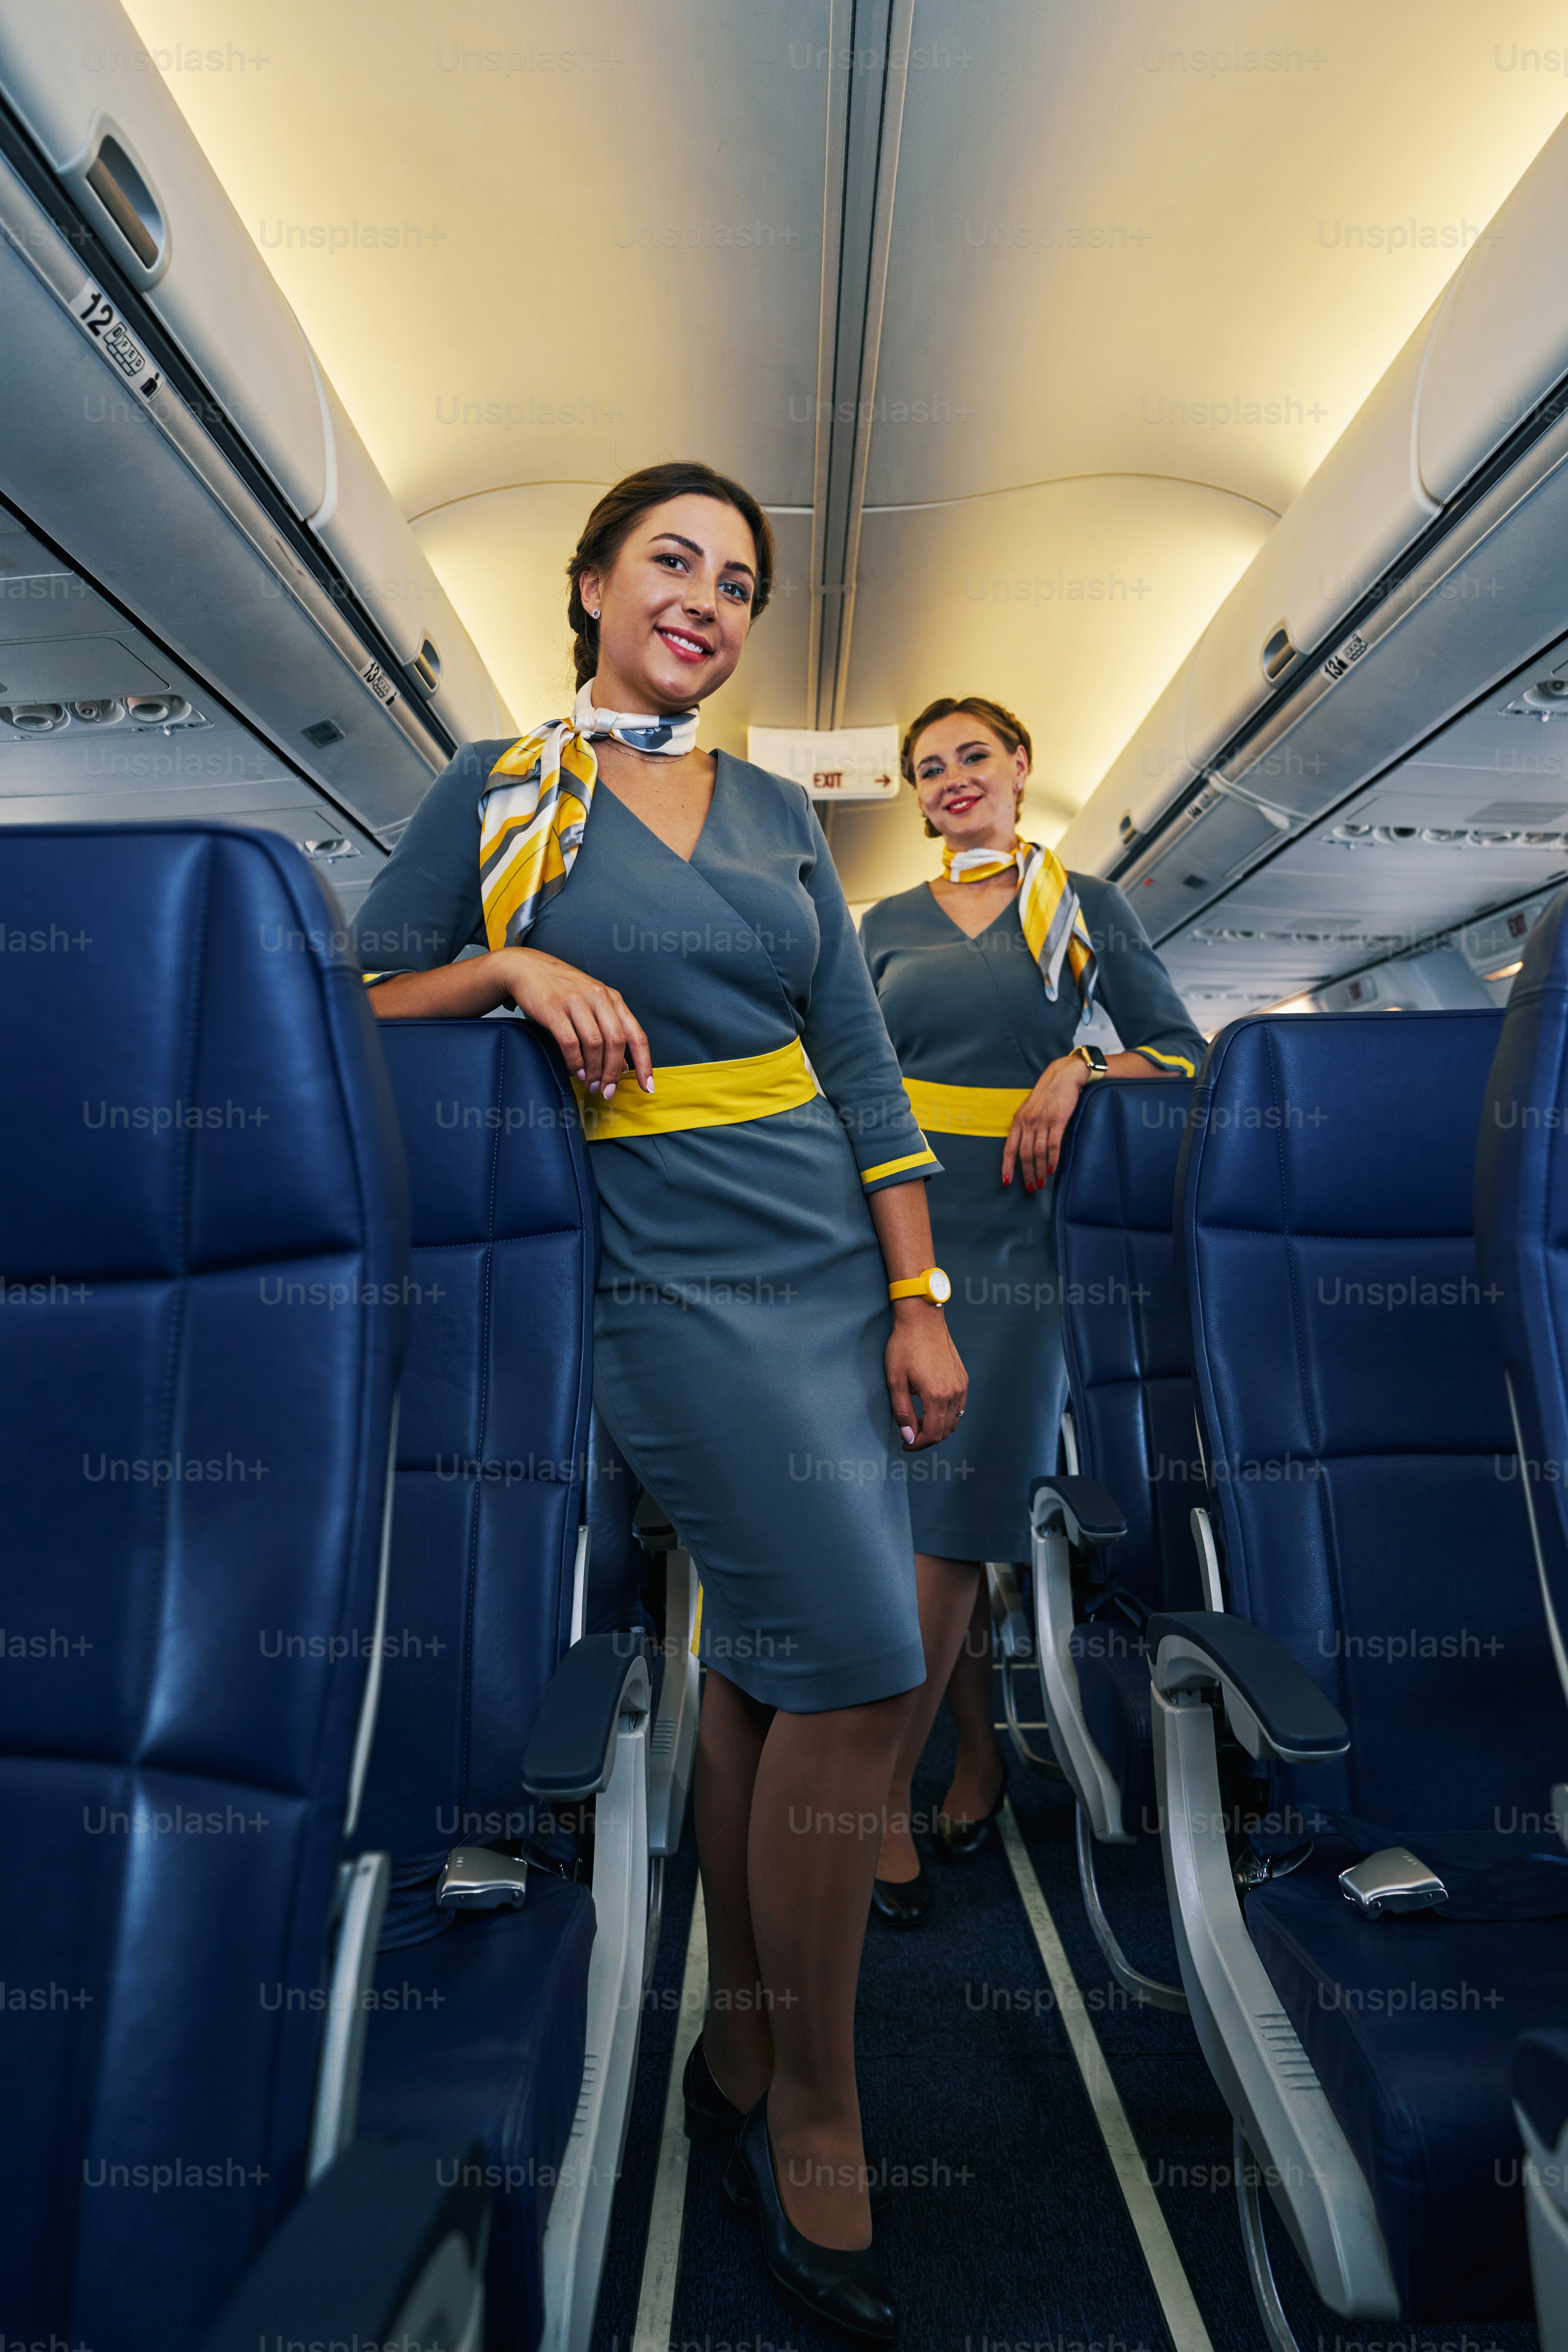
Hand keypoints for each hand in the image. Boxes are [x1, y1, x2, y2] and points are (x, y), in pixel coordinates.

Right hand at [497, 947, 652, 1098]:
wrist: (528, 968)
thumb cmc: (562, 990)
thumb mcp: (593, 1004)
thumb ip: (609, 1031)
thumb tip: (624, 1067)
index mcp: (613, 999)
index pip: (636, 1035)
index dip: (645, 1064)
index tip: (648, 1087)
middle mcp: (598, 997)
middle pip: (616, 1042)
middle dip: (613, 1073)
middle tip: (607, 1091)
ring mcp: (576, 1001)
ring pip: (594, 1044)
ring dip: (594, 1071)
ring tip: (590, 1083)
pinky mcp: (553, 1008)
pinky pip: (570, 1042)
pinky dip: (575, 1062)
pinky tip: (576, 1071)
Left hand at [885, 1301, 966, 1450]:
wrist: (922, 1319)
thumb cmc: (904, 1347)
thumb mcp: (895, 1381)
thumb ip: (902, 1413)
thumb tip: (908, 1437)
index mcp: (937, 1396)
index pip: (932, 1435)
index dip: (918, 1445)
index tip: (905, 1444)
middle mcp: (954, 1393)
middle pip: (945, 1431)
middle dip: (926, 1438)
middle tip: (909, 1434)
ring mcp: (962, 1385)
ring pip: (954, 1421)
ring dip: (937, 1428)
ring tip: (919, 1422)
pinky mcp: (964, 1378)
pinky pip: (959, 1407)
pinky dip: (946, 1415)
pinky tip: (931, 1408)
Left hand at [1002, 1055, 1088, 1191]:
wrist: (1063, 1076)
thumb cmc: (1047, 1094)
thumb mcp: (1029, 1109)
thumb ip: (1025, 1126)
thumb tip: (1024, 1147)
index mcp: (1018, 1120)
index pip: (1009, 1148)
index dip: (1007, 1166)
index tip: (1007, 1181)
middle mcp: (1027, 1122)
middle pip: (1024, 1154)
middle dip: (1026, 1173)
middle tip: (1030, 1188)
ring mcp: (1042, 1121)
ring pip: (1038, 1152)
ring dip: (1039, 1171)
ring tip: (1041, 1183)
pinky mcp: (1057, 1120)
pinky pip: (1053, 1145)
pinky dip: (1052, 1160)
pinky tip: (1052, 1170)